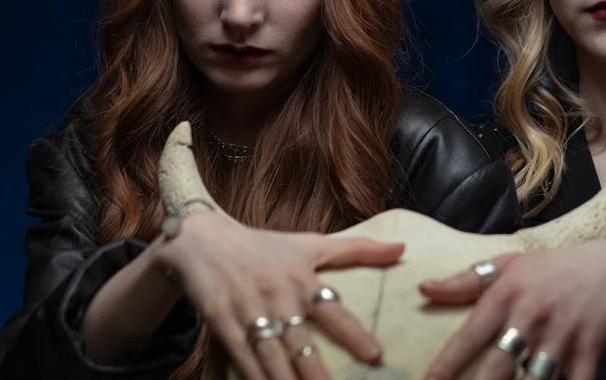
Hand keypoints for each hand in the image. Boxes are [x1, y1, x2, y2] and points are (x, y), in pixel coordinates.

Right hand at [153, 210, 403, 379]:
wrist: (202, 240)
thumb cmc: (265, 246)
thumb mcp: (310, 244)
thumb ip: (357, 250)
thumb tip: (403, 249)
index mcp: (302, 278)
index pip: (332, 309)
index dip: (354, 333)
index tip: (375, 356)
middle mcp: (277, 296)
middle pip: (301, 343)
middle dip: (317, 373)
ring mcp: (248, 311)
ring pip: (272, 356)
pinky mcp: (222, 323)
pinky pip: (242, 358)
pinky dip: (254, 378)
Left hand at [418, 240, 605, 379]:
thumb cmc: (553, 268)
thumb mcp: (510, 264)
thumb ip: (466, 281)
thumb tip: (424, 288)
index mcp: (507, 295)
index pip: (469, 335)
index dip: (446, 364)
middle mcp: (532, 317)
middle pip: (498, 367)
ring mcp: (562, 335)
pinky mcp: (590, 350)